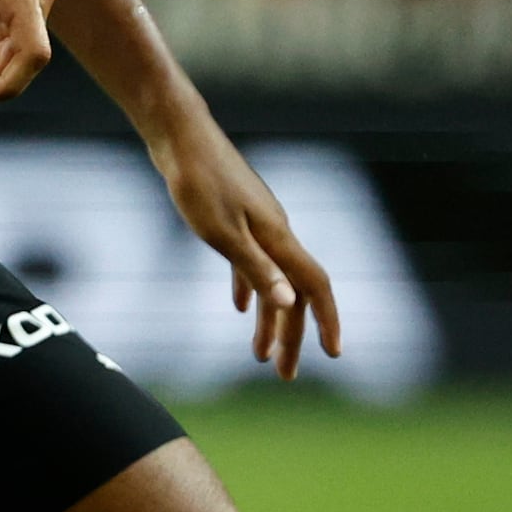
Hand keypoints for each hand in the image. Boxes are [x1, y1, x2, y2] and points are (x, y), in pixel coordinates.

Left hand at [147, 113, 342, 378]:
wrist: (179, 136)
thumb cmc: (196, 181)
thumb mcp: (221, 232)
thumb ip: (254, 268)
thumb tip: (288, 301)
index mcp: (278, 238)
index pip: (315, 286)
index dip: (327, 321)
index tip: (333, 355)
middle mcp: (276, 232)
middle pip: (294, 292)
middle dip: (293, 336)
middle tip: (285, 375)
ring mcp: (258, 224)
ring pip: (274, 281)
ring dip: (270, 321)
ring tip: (261, 356)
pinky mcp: (237, 217)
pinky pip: (252, 264)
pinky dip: (251, 289)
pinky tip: (241, 310)